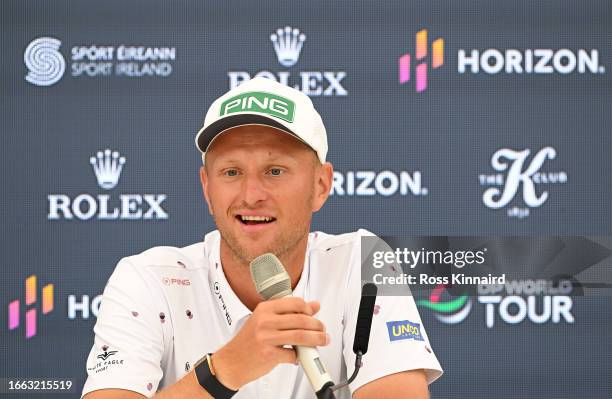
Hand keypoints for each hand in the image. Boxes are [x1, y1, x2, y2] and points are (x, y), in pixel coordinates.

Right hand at [211, 297, 328, 389]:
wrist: (231, 362)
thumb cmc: (248, 341)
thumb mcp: (265, 321)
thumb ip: (288, 313)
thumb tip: (314, 306)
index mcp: (265, 309)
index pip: (294, 303)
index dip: (309, 309)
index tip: (314, 315)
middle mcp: (265, 321)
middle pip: (301, 319)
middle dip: (317, 326)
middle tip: (322, 330)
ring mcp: (266, 337)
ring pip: (301, 336)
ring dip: (316, 340)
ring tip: (322, 341)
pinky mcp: (268, 354)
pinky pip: (292, 354)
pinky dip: (298, 357)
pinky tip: (297, 356)